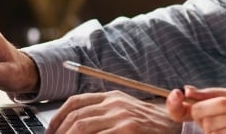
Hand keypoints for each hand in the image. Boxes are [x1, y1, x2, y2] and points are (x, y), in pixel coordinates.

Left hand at [47, 90, 180, 133]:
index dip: (57, 119)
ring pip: (81, 127)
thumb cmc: (150, 126)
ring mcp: (121, 117)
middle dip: (58, 132)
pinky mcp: (127, 129)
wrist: (175, 127)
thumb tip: (76, 126)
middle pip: (75, 116)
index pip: (74, 103)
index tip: (50, 132)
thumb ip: (104, 114)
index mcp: (112, 97)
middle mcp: (114, 103)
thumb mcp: (126, 112)